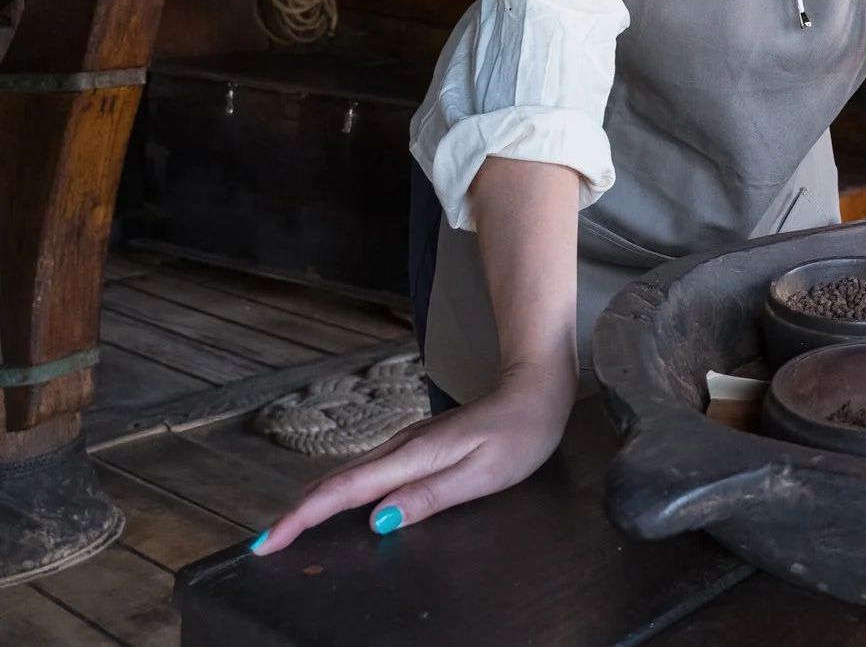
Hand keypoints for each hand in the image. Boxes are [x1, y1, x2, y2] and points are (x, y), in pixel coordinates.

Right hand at [251, 360, 574, 554]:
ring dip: (316, 501)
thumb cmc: (521, 432)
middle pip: (337, 482)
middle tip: (265, 543)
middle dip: (298, 513)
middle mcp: (403, 445)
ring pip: (350, 474)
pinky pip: (369, 469)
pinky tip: (338, 501)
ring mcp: (409, 441)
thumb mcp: (484, 473)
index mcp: (414, 456)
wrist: (537, 386)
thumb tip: (379, 521)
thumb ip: (430, 496)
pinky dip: (342, 489)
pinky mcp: (417, 443)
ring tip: (288, 528)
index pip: (346, 491)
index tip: (269, 540)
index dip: (304, 517)